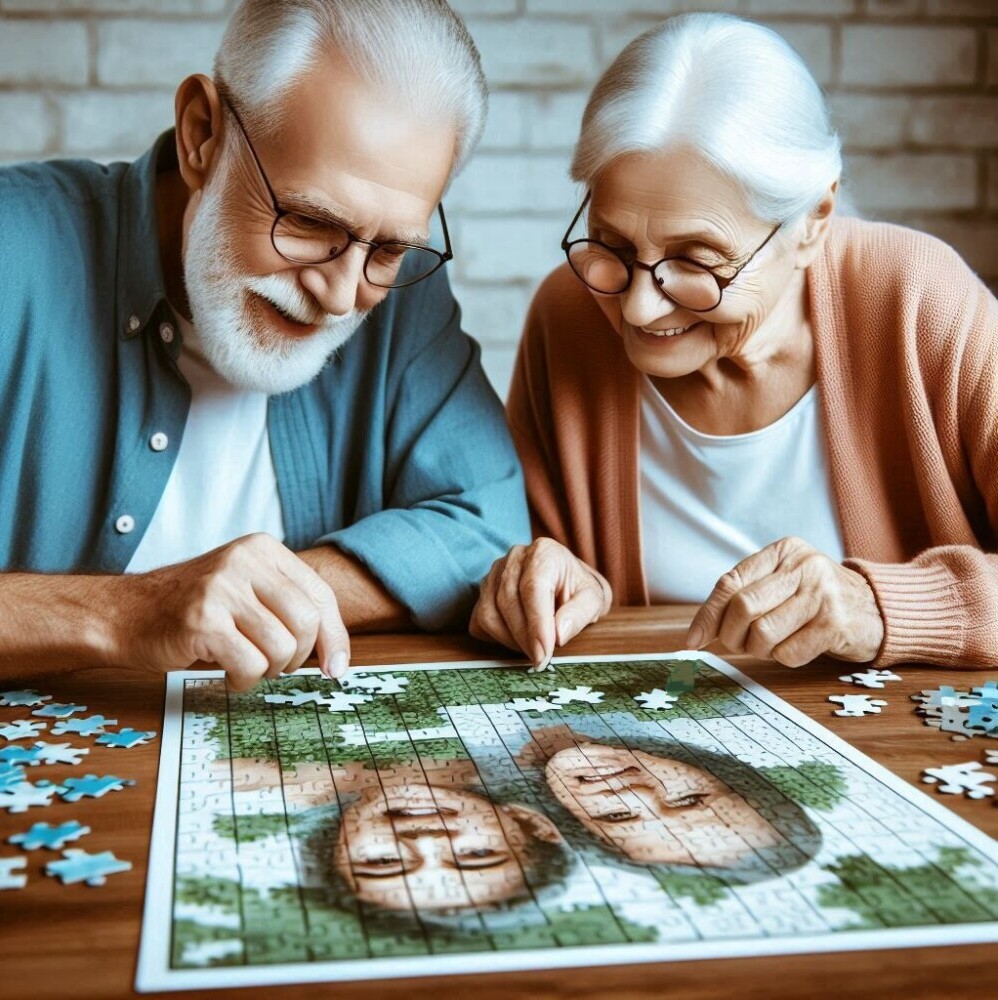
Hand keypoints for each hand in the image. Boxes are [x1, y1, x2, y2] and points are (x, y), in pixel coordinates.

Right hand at [112, 533, 349, 690]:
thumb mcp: (247, 589)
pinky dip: (243, 681)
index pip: (321, 595)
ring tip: (246, 664)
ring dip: (268, 670)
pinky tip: (226, 673)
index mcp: (263, 549)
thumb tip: (337, 657)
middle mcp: (244, 561)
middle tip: (276, 665)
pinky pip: (250, 666)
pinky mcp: (202, 621)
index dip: (335, 637)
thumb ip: (289, 608)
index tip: (336, 667)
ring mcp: (221, 589)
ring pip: (280, 648)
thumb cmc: (195, 609)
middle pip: (306, 622)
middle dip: (298, 657)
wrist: (126, 613)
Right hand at [469, 538, 611, 669]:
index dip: (537, 624)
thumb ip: (579, 615)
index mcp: (544, 553)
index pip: (533, 588)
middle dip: (524, 638)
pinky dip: (496, 637)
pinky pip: (479, 620)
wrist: (567, 583)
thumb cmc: (579, 591)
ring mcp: (494, 573)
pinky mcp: (483, 591)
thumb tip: (558, 635)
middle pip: (507, 601)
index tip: (544, 653)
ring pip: (489, 613)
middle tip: (541, 659)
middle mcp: (514, 558)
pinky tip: (518, 639)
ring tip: (533, 648)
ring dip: (509, 640)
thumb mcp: (593, 600)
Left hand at [686, 536, 883, 666]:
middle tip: (738, 646)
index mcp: (783, 551)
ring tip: (773, 644)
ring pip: (762, 633)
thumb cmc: (818, 599)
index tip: (693, 640)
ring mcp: (821, 594)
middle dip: (731, 636)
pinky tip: (799, 647)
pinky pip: (788, 653)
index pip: (730, 582)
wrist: (879, 610)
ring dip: (759, 649)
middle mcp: (802, 566)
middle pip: (742, 608)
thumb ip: (747, 593)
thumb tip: (698, 631)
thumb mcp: (785, 581)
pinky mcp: (835, 623)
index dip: (707, 615)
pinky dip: (784, 658)